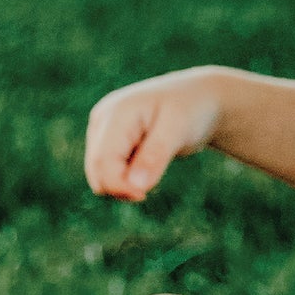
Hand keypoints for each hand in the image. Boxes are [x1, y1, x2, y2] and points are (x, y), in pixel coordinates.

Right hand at [85, 68, 226, 201]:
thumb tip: (137, 186)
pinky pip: (105, 170)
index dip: (118, 185)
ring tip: (151, 171)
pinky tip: (145, 166)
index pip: (103, 160)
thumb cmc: (191, 110)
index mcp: (118, 112)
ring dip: (120, 184)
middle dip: (119, 188)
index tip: (143, 195)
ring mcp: (101, 128)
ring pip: (97, 173)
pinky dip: (122, 178)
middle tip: (148, 191)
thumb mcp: (178, 130)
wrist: (198, 99)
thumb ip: (156, 156)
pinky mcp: (106, 138)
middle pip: (96, 169)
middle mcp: (103, 118)